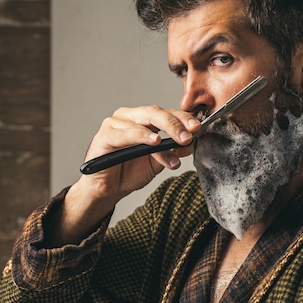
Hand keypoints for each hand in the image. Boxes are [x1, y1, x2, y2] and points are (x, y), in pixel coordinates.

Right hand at [46, 106, 199, 246]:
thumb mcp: (157, 163)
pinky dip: (141, 136)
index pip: (166, 113)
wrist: (107, 190)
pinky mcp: (104, 136)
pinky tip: (153, 142)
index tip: (198, 128)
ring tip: (177, 142)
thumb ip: (171, 151)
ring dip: (162, 134)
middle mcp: (128, 117)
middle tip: (188, 136)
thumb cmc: (127, 172)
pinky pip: (125, 133)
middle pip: (155, 112)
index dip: (183, 118)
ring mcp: (114, 124)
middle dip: (175, 123)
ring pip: (143, 121)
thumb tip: (191, 144)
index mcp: (142, 119)